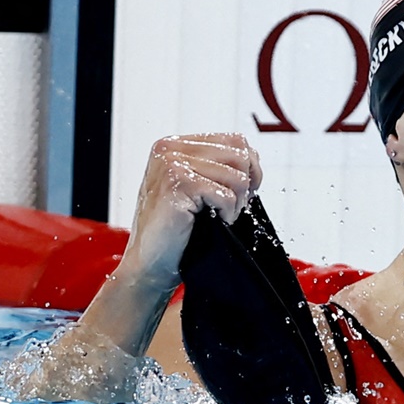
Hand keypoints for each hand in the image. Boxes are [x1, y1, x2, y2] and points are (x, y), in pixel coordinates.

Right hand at [121, 133, 262, 289]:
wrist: (150, 262)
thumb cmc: (177, 229)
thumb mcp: (200, 187)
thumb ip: (221, 165)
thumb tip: (253, 157)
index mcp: (176, 145)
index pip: (235, 141)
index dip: (249, 168)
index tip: (239, 192)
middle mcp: (170, 149)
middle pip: (240, 155)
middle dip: (244, 187)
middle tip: (226, 209)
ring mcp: (171, 164)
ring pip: (238, 176)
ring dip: (235, 204)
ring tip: (215, 216)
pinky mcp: (177, 183)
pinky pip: (226, 195)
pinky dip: (226, 214)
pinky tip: (209, 222)